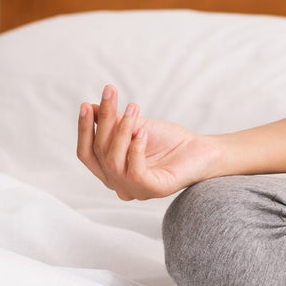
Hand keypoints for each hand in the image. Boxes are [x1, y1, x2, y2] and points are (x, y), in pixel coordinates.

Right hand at [76, 84, 222, 199]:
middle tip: (111, 94)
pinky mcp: (153, 191)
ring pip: (113, 161)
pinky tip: (143, 132)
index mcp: (111, 172)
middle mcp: (118, 185)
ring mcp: (135, 191)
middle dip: (102, 122)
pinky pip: (134, 172)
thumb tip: (90, 107)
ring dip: (121, 130)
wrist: (201, 149)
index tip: (86, 105)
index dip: (84, 130)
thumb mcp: (136, 126)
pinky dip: (136, 149)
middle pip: (99, 154)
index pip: (87, 154)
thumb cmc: (168, 140)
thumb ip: (113, 122)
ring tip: (133, 109)